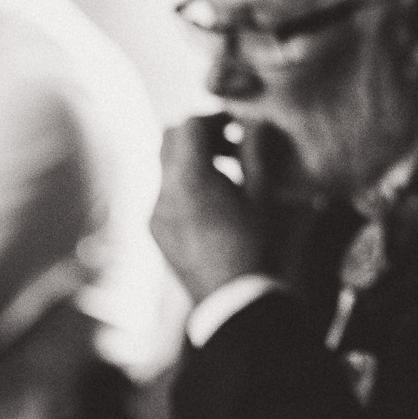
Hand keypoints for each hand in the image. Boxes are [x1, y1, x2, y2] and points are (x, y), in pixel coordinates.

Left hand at [152, 114, 266, 303]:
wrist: (232, 301)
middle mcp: (164, 191)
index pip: (189, 125)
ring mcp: (155, 212)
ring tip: (225, 174)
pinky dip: (183, 183)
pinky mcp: (155, 231)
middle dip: (197, 134)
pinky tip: (212, 203)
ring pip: (164, 166)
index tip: (236, 126)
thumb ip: (257, 152)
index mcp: (190, 178)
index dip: (214, 118)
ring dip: (190, 159)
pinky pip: (164, 192)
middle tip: (229, 144)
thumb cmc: (255, 245)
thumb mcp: (263, 196)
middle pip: (169, 138)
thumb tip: (256, 122)